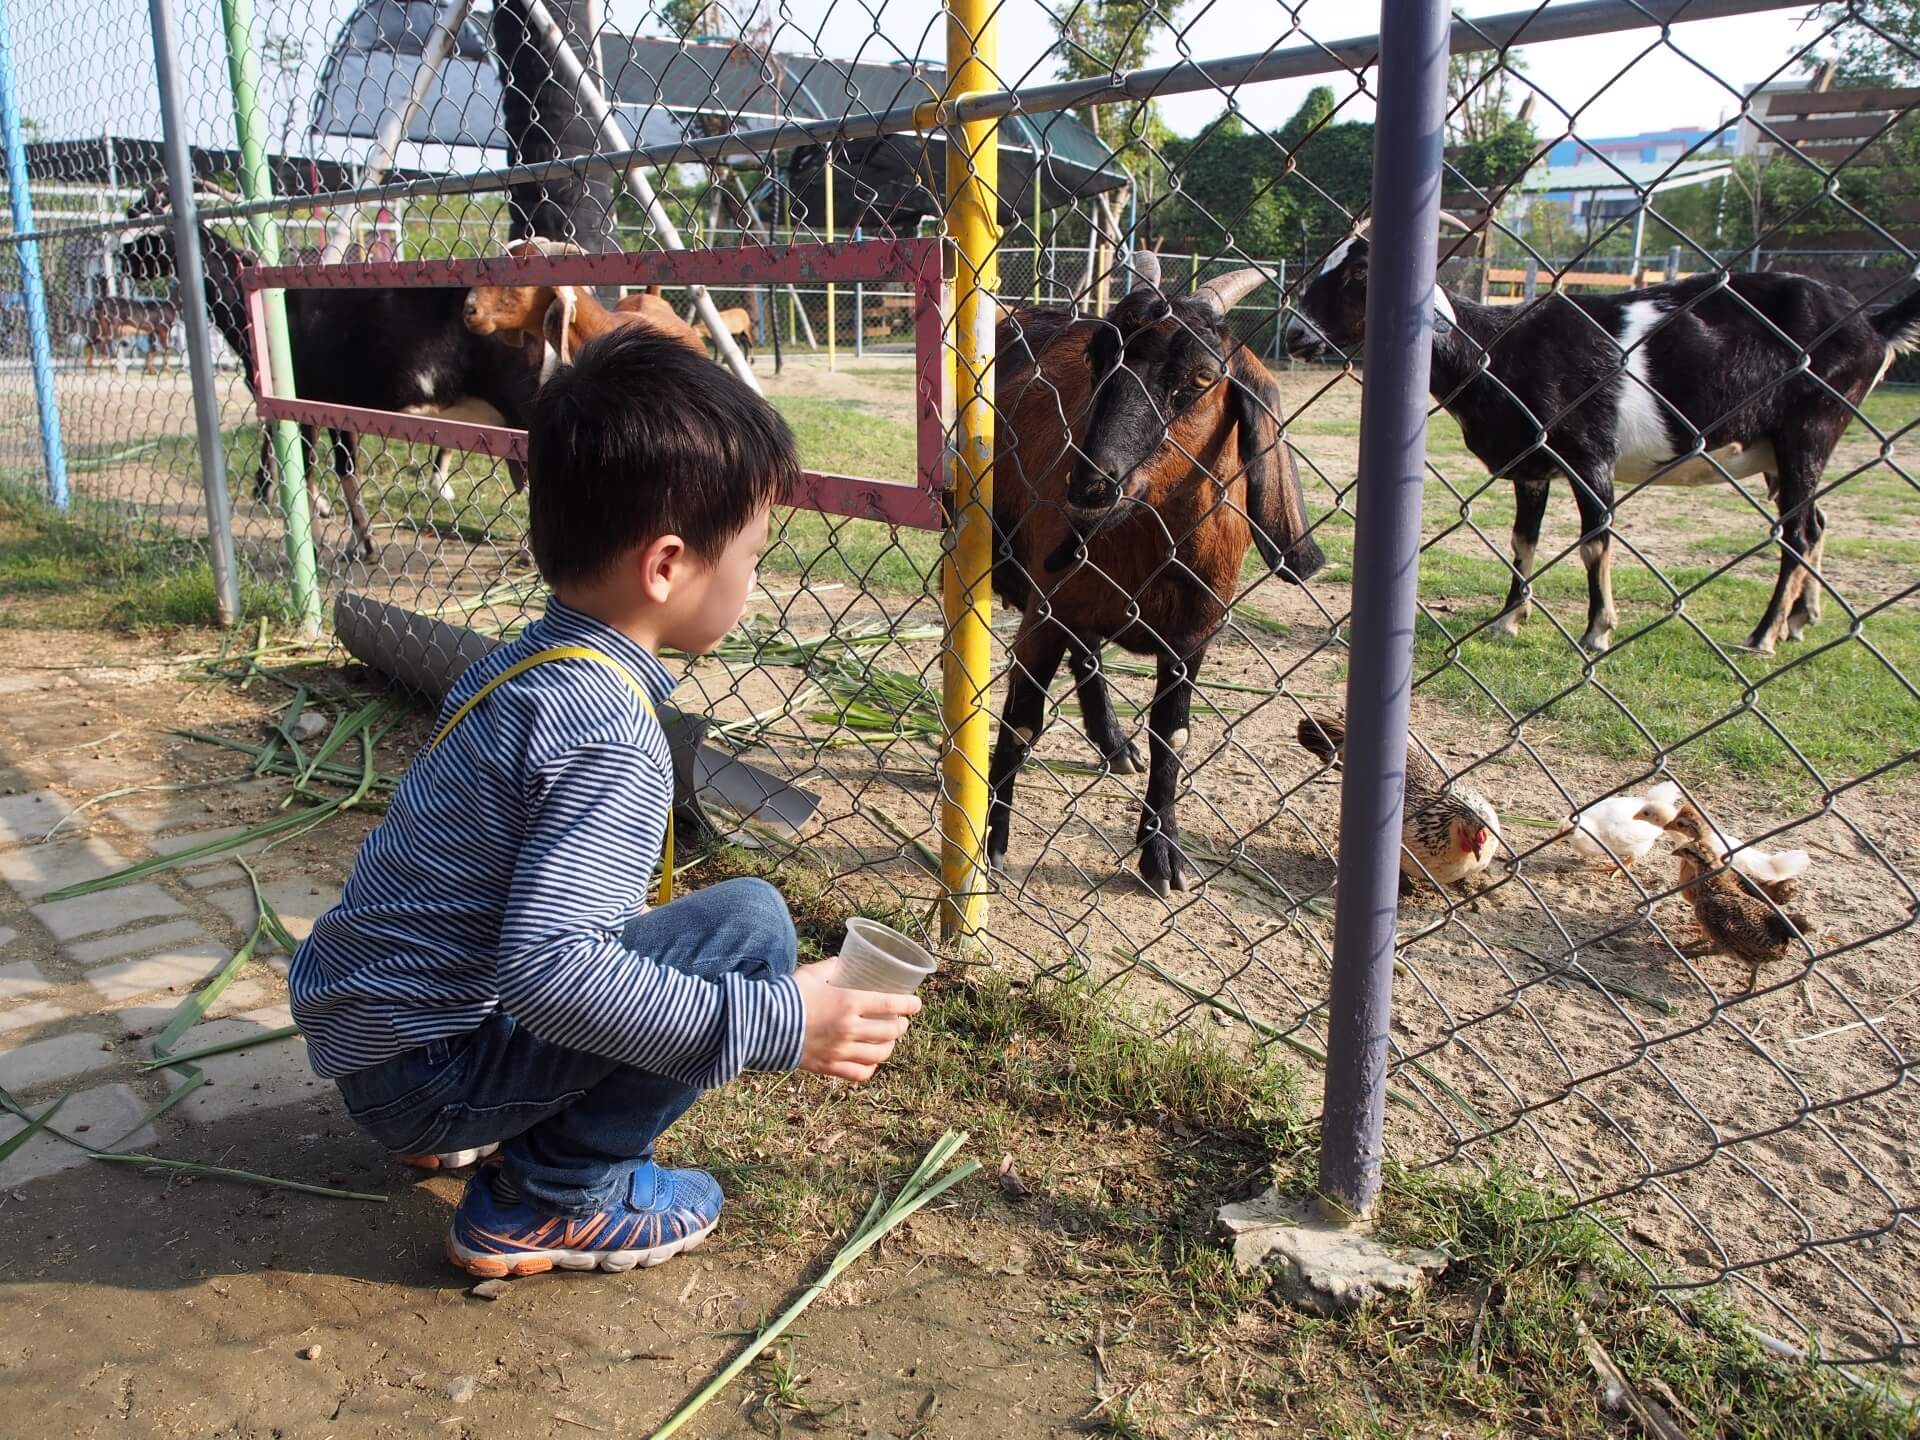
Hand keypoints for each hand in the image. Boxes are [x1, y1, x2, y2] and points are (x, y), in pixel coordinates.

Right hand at [791, 961, 920, 1081]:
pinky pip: (859, 1074)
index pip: (892, 1005)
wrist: (761, 1024)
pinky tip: (870, 1061)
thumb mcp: (812, 974)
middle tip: (901, 1022)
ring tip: (887, 1042)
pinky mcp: (829, 1067)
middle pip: (890, 1032)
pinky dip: (869, 1068)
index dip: (910, 1005)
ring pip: (879, 1055)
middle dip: (901, 1027)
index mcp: (849, 1002)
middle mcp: (849, 1029)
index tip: (916, 1004)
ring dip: (888, 1047)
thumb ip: (832, 968)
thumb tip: (843, 962)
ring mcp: (840, 1051)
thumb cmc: (787, 995)